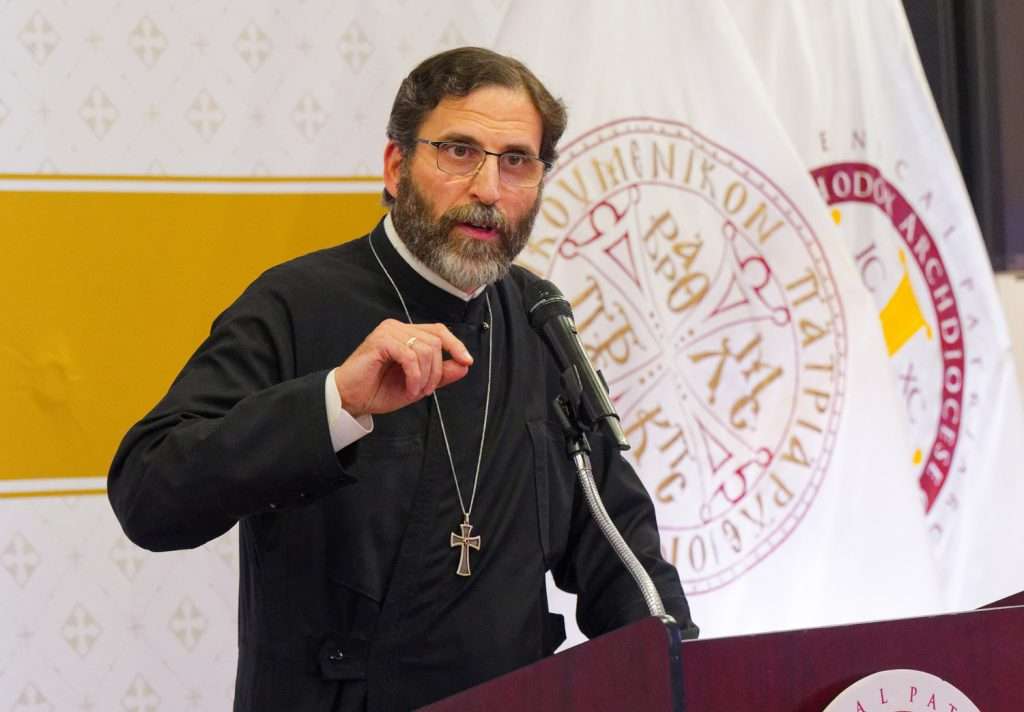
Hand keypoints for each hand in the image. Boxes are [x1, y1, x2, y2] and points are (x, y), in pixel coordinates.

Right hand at [334, 319, 473, 417]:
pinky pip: (410, 356)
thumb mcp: (418, 384)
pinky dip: (414, 376)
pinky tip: (409, 388)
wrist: (351, 399)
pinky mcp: (380, 341)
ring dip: (425, 376)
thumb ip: (441, 374)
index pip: (439, 331)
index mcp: (407, 334)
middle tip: (426, 390)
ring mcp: (388, 332)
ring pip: (425, 349)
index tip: (467, 361)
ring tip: (415, 391)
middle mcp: (398, 328)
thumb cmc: (379, 390)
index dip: (456, 345)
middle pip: (435, 341)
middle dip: (436, 371)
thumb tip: (465, 365)